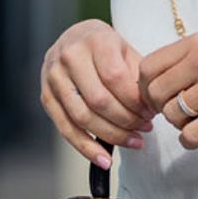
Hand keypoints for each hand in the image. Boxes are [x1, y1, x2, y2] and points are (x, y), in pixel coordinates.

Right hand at [39, 19, 155, 164]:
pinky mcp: (46, 97)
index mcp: (94, 40)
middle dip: (126, 120)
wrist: (74, 38)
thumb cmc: (106, 46)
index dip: (134, 100)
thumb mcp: (125, 49)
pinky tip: (105, 159)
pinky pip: (66, 129)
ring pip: (82, 117)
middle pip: (98, 100)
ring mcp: (54, 78)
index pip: (114, 77)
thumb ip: (137, 73)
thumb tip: (150, 106)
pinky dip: (86, 148)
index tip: (151, 112)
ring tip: (134, 141)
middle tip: (146, 128)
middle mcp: (69, 57)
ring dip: (111, 136)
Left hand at [137, 32, 197, 149]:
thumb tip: (164, 79)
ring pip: (170, 115)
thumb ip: (194, 58)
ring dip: (179, 125)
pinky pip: (190, 135)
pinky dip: (192, 141)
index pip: (148, 67)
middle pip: (154, 93)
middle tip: (180, 112)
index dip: (147, 87)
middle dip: (162, 108)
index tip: (160, 96)